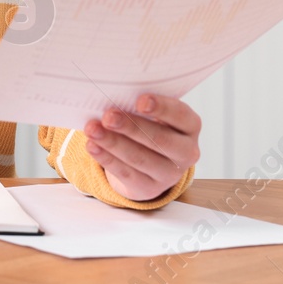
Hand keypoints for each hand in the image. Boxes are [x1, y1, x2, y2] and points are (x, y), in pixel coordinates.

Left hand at [84, 93, 200, 202]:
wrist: (151, 164)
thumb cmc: (151, 126)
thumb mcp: (155, 114)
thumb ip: (142, 106)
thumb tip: (115, 95)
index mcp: (190, 126)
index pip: (180, 115)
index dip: (161, 107)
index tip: (140, 100)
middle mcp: (186, 152)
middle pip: (159, 139)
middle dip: (131, 127)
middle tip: (108, 116)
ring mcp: (169, 174)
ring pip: (140, 158)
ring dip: (113, 143)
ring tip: (92, 129)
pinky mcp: (149, 188)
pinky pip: (126, 173)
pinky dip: (106, 158)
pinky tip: (92, 146)